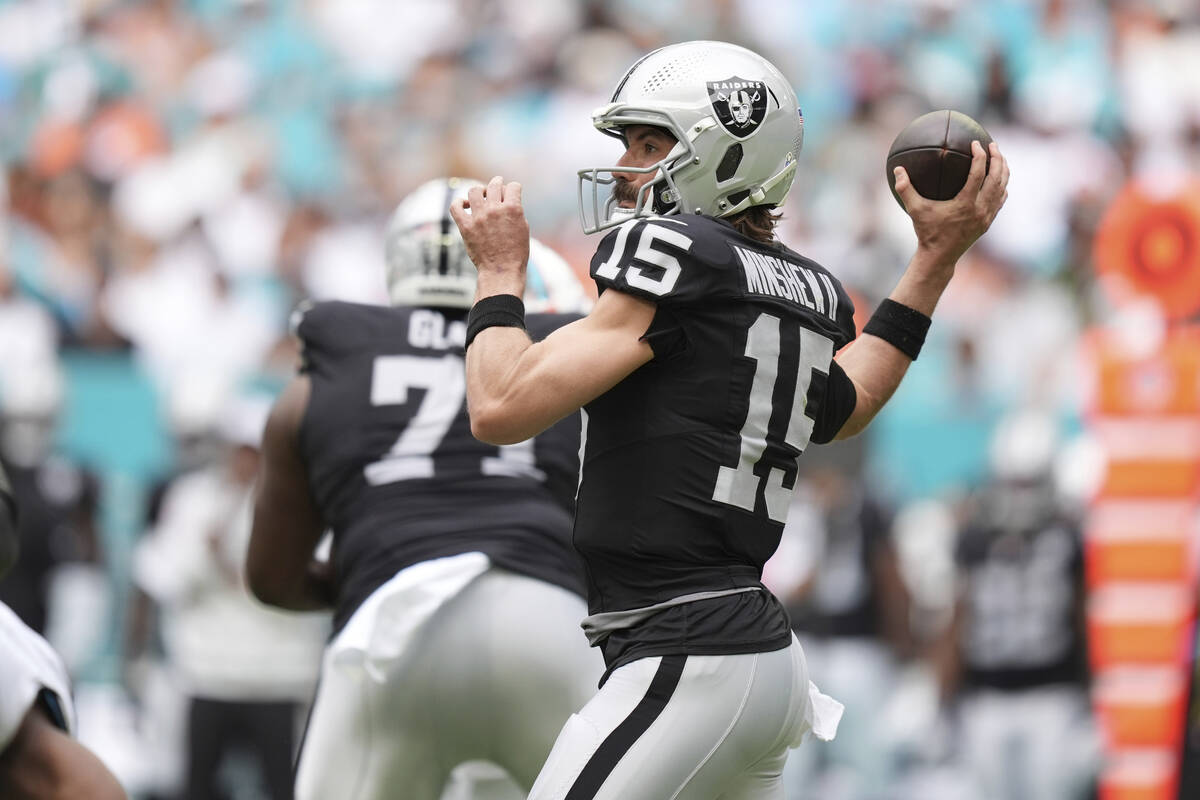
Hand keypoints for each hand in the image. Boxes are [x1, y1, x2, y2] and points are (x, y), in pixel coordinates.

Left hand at [449, 175, 529, 297]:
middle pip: (494, 185)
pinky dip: (459, 203)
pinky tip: (465, 205)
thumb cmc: (516, 253)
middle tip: (497, 186)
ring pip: (474, 191)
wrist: (501, 271)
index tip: (512, 193)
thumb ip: (515, 212)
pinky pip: (455, 207)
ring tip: (481, 195)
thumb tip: (506, 201)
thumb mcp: (523, 229)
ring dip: (479, 190)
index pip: (513, 186)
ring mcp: (479, 217)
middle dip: (497, 183)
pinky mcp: (466, 227)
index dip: (513, 188)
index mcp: (513, 209)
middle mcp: (495, 210)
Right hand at [894, 141, 1009, 268]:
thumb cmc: (927, 232)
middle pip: (996, 178)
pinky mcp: (988, 222)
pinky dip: (1001, 186)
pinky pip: (1000, 199)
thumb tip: (897, 169)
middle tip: (993, 144)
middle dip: (997, 158)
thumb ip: (905, 189)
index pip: (977, 174)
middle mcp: (979, 209)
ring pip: (1002, 188)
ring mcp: (986, 216)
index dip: (979, 156)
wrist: (940, 256)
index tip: (976, 143)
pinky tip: (998, 178)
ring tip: (999, 157)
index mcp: (964, 204)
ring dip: (1003, 170)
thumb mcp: (915, 210)